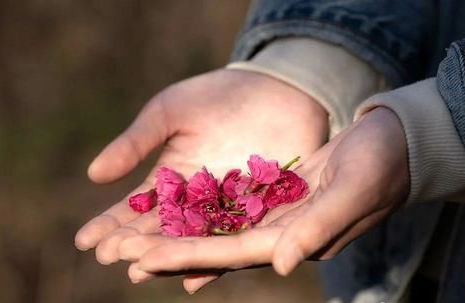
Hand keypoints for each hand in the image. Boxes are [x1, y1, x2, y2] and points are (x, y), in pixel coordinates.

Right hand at [74, 69, 328, 287]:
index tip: (84, 240)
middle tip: (109, 257)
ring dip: (166, 257)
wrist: (270, 89)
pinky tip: (194, 277)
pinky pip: (235, 240)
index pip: (134, 207)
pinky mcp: (258, 212)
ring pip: (192, 241)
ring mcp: (225, 210)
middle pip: (159, 230)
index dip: (110, 224)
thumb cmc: (214, 96)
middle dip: (133, 243)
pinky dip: (215, 259)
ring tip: (140, 271)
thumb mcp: (169, 113)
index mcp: (169, 179)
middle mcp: (193, 202)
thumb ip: (137, 144)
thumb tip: (93, 175)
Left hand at [118, 107, 408, 292]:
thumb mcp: (355, 189)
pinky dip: (198, 207)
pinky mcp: (271, 193)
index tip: (141, 259)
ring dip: (174, 229)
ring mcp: (272, 214)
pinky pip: (226, 204)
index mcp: (292, 239)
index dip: (184, 256)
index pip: (229, 254)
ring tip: (131, 235)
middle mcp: (277, 233)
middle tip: (117, 251)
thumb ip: (319, 227)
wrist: (391, 143)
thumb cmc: (381, 164)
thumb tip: (282, 263)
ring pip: (213, 226)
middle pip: (211, 244)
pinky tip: (170, 209)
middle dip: (165, 248)